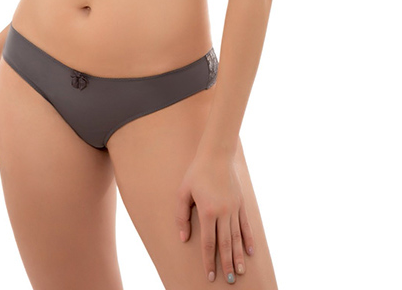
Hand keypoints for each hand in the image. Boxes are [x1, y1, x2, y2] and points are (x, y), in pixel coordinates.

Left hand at [175, 151, 254, 283]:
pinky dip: (248, 239)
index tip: (209, 275)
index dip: (208, 260)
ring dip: (238, 256)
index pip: (208, 242)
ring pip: (237, 237)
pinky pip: (245, 225)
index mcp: (207, 211)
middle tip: (229, 281)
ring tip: (240, 271)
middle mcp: (223, 212)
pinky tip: (250, 251)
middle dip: (226, 264)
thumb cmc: (197, 173)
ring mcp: (234, 208)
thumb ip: (182, 216)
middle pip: (225, 244)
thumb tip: (184, 238)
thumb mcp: (183, 192)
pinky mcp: (241, 203)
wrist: (216, 155)